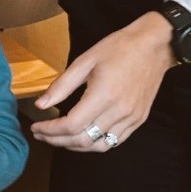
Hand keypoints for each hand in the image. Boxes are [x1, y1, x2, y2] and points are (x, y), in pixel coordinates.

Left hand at [31, 11, 176, 152]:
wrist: (154, 45)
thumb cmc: (119, 48)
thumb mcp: (84, 61)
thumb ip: (61, 86)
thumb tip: (41, 105)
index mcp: (103, 95)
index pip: (71, 125)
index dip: (49, 130)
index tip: (36, 127)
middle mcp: (119, 111)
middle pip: (82, 140)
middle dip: (57, 141)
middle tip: (41, 135)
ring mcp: (132, 118)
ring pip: (99, 146)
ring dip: (75, 146)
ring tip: (58, 138)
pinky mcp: (139, 119)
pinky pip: (115, 141)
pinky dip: (95, 143)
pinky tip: (83, 136)